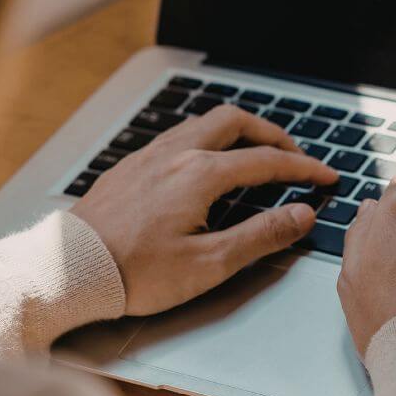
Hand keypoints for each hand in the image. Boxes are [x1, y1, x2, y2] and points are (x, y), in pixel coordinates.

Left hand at [71, 105, 337, 315]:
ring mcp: (149, 156)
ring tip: (254, 154)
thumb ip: (261, 235)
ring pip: (203, 123)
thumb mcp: (210, 264)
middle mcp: (176, 154)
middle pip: (236, 122)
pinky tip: (204, 163)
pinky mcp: (129, 167)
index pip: (267, 161)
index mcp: (201, 174)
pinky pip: (177, 136)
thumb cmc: (136, 273)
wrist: (69, 271)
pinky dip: (206, 139)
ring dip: (237, 132)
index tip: (326, 177)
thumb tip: (302, 215)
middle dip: (272, 134)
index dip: (304, 168)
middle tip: (293, 156)